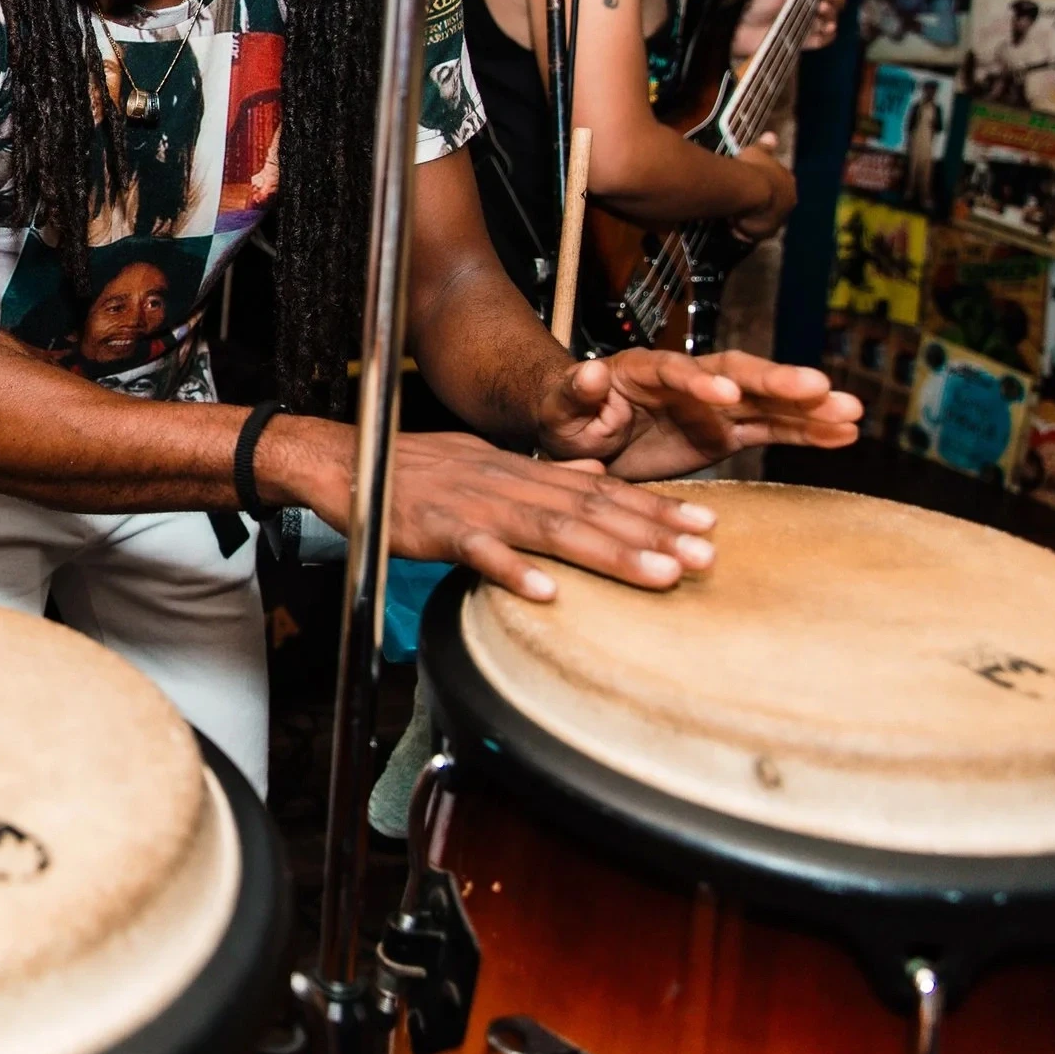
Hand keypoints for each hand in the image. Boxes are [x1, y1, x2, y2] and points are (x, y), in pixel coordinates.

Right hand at [366, 431, 718, 601]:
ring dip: (610, 552)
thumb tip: (592, 474)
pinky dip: (511, 570)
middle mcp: (510, 485)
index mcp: (524, 473)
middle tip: (708, 556)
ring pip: (552, 529)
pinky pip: (478, 552)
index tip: (708, 525)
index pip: (602, 491)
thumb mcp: (486, 461)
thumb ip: (541, 473)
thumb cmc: (415, 467)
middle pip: (592, 510)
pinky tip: (546, 592)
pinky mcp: (436, 529)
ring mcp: (475, 507)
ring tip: (660, 574)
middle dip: (653, 533)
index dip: (656, 508)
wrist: (346, 461)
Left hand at [535, 349, 861, 480]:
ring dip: (808, 407)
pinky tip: (846, 432)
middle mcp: (687, 380)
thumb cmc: (565, 419)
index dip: (700, 380)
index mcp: (643, 369)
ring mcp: (712, 405)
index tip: (725, 395)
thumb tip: (588, 370)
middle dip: (775, 383)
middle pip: (735, 374)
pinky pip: (772, 430)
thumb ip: (574, 392)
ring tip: (853, 412)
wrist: (581, 437)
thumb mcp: (559, 410)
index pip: (675, 370)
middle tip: (819, 388)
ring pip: (766, 401)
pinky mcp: (726, 432)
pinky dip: (807, 431)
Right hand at [729, 134, 797, 239]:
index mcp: (788, 182)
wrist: (749, 191)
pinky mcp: (766, 233)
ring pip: (767, 218)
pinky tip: (736, 227)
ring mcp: (779, 219)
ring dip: (756, 218)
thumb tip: (772, 135)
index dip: (769, 183)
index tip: (756, 183)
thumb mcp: (758, 152)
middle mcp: (789, 201)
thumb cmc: (753, 168)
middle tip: (748, 201)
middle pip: (777, 203)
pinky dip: (747, 230)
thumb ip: (765, 146)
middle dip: (766, 203)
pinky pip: (756, 232)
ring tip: (738, 215)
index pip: (781, 183)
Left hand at [730, 0, 845, 58]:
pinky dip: (828, 34)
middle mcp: (812, 7)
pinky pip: (825, 39)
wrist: (742, 28)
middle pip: (838, 3)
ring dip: (832, 13)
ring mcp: (810, 24)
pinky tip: (825, 28)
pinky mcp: (805, 40)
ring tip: (820, 9)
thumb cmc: (759, 4)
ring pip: (833, 19)